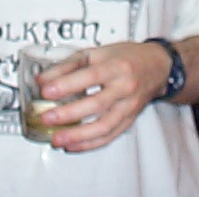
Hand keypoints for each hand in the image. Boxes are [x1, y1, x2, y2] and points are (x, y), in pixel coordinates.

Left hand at [36, 41, 169, 151]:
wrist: (157, 67)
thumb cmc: (124, 57)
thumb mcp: (96, 53)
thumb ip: (67, 65)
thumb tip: (41, 80)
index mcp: (115, 66)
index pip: (90, 76)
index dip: (67, 84)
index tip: (46, 91)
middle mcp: (125, 87)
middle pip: (97, 104)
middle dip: (69, 113)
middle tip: (46, 118)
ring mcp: (129, 106)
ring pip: (104, 126)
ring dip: (79, 136)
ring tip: (57, 139)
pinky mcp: (130, 120)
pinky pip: (110, 136)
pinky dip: (90, 144)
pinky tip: (72, 146)